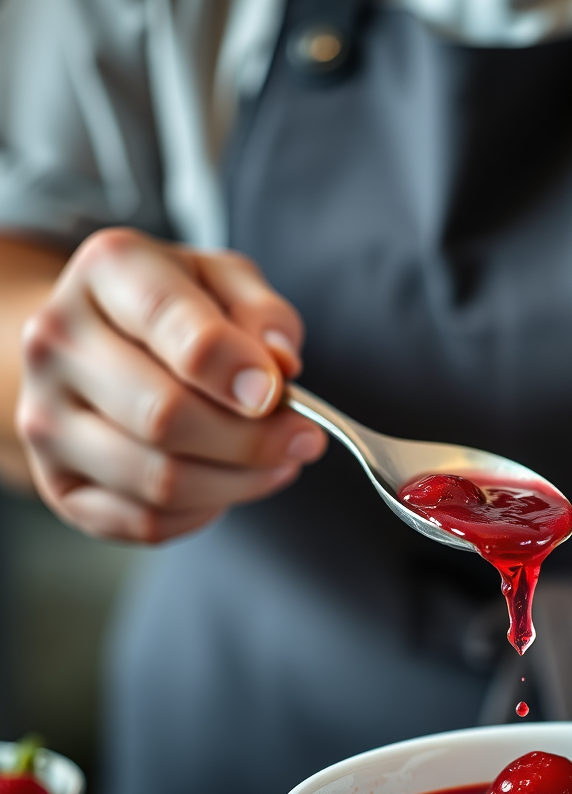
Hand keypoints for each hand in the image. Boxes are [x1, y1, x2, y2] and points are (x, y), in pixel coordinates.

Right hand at [16, 227, 326, 541]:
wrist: (100, 341)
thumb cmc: (178, 310)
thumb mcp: (229, 283)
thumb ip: (263, 313)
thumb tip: (279, 364)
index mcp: (110, 271)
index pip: (173, 326)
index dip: (237, 368)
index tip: (277, 393)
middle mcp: (60, 342)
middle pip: (166, 417)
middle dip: (254, 439)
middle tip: (302, 439)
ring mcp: (47, 418)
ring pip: (160, 481)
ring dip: (239, 481)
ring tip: (277, 462)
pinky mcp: (59, 483)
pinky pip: (146, 522)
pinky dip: (204, 512)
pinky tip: (226, 482)